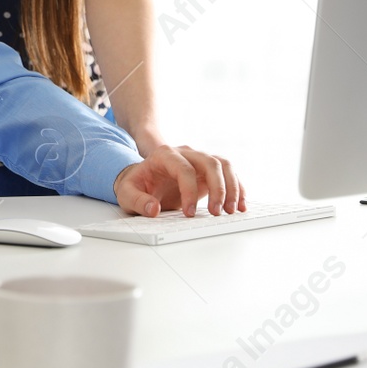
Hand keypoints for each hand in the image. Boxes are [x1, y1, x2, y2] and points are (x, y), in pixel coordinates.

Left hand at [113, 145, 243, 217]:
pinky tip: (240, 205)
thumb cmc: (136, 184)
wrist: (142, 178)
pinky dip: (237, 188)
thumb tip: (153, 210)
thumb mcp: (126, 193)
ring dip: (232, 187)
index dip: (189, 191)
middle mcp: (185, 153)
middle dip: (218, 188)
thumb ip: (137, 201)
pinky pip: (228, 174)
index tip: (189, 214)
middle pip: (210, 162)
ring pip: (223, 165)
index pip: (184, 169)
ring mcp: (198, 160)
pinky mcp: (207, 171)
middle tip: (217, 213)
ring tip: (232, 211)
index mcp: (164, 154)